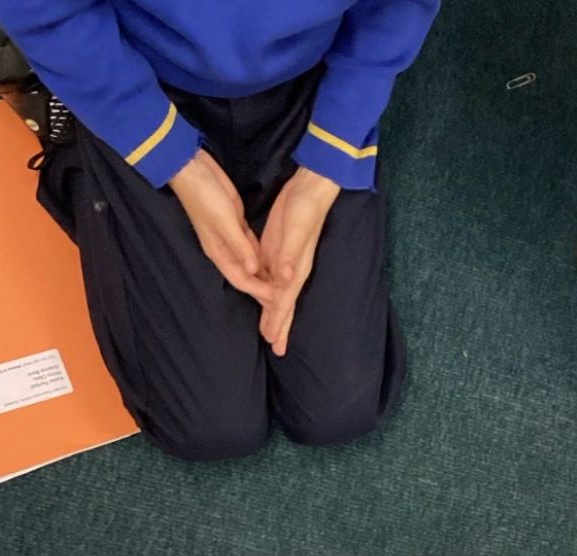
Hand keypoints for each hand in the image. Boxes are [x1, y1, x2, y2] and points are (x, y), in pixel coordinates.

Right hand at [169, 149, 270, 304]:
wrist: (192, 169)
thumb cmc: (205, 196)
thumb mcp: (224, 221)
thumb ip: (239, 245)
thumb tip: (253, 270)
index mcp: (219, 252)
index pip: (241, 280)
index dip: (259, 291)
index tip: (278, 300)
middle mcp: (225, 249)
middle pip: (247, 275)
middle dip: (262, 289)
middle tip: (283, 301)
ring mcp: (231, 237)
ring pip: (251, 262)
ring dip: (265, 274)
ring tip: (282, 286)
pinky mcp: (237, 224)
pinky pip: (252, 246)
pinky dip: (263, 256)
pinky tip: (276, 262)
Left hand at [259, 168, 340, 356]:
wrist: (312, 187)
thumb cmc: (305, 208)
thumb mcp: (296, 230)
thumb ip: (290, 255)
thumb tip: (286, 280)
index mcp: (295, 268)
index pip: (284, 302)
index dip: (279, 323)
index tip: (274, 343)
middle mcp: (291, 270)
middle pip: (283, 304)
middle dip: (279, 326)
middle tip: (275, 347)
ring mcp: (284, 260)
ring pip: (276, 294)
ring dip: (273, 313)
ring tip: (269, 331)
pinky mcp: (277, 249)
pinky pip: (271, 278)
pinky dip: (268, 292)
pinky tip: (264, 298)